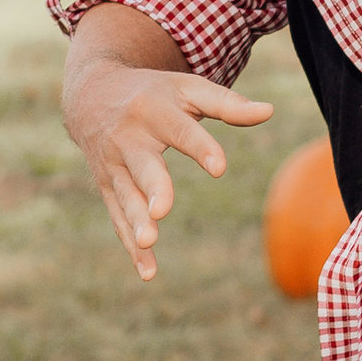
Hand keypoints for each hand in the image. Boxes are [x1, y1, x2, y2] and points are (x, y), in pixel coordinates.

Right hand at [60, 39, 269, 280]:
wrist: (91, 93)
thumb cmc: (154, 93)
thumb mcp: (188, 89)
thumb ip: (228, 104)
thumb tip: (270, 111)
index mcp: (155, 110)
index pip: (181, 130)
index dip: (200, 148)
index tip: (219, 168)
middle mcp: (129, 138)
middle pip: (143, 165)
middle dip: (152, 187)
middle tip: (162, 210)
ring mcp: (114, 164)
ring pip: (126, 196)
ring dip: (135, 220)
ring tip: (148, 241)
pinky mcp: (107, 186)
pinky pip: (118, 217)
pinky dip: (130, 244)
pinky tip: (148, 271)